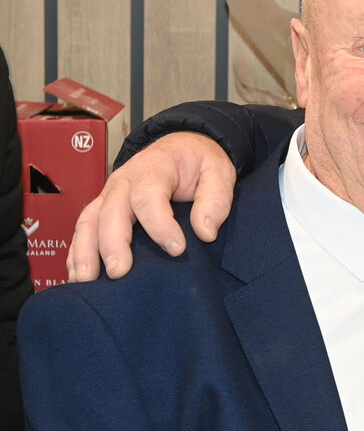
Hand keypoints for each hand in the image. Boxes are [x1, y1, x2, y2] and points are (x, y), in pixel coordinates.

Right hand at [67, 132, 235, 280]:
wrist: (183, 149)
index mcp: (153, 167)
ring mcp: (110, 195)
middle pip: (111, 211)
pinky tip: (79, 276)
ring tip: (88, 281)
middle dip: (112, 243)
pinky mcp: (104, 209)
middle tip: (119, 272)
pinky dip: (78, 252)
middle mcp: (124, 181)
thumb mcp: (219, 172)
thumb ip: (215, 200)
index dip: (159, 224)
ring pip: (89, 221)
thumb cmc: (199, 163)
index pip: (148, 194)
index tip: (177, 249)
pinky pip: (84, 230)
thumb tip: (205, 232)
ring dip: (85, 251)